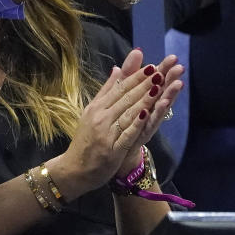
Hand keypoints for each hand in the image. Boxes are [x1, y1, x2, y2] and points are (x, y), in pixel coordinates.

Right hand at [55, 48, 181, 195]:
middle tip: (160, 71)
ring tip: (158, 87)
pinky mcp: (111, 149)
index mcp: (96, 107)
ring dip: (143, 99)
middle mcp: (100, 117)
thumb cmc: (86, 140)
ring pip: (127, 113)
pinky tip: (147, 114)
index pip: (119, 89)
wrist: (75, 168)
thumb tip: (117, 69)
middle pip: (125, 98)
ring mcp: (105, 132)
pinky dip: (136, 123)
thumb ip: (106, 91)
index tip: (151, 66)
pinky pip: (126, 133)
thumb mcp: (92, 112)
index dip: (136, 78)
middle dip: (143, 84)